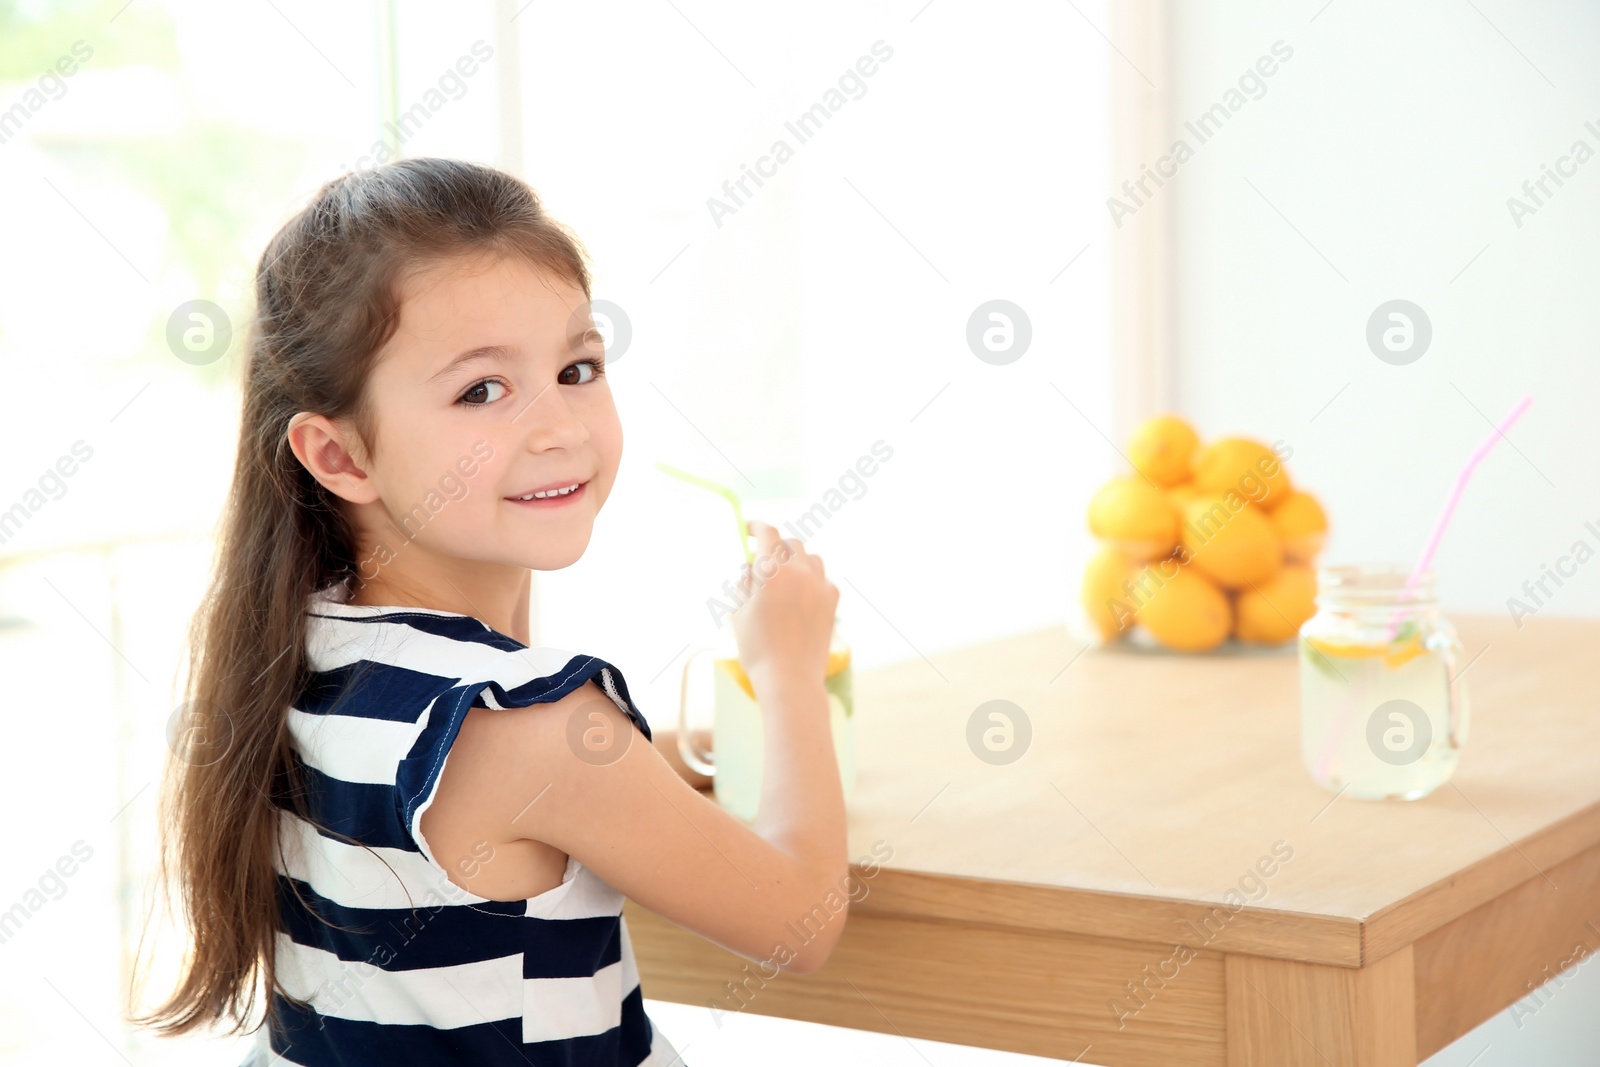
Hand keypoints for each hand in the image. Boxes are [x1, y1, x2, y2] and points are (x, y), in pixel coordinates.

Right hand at [729, 521, 838, 693]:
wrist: (790, 679)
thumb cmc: (757, 647)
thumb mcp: (738, 612)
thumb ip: (743, 582)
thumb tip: (751, 566)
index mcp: (772, 572)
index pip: (767, 534)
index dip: (756, 527)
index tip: (749, 528)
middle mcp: (799, 572)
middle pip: (790, 543)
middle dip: (775, 545)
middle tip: (763, 557)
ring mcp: (820, 585)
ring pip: (810, 557)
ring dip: (795, 558)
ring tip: (784, 574)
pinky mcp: (832, 600)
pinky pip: (822, 577)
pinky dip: (810, 578)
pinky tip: (800, 593)